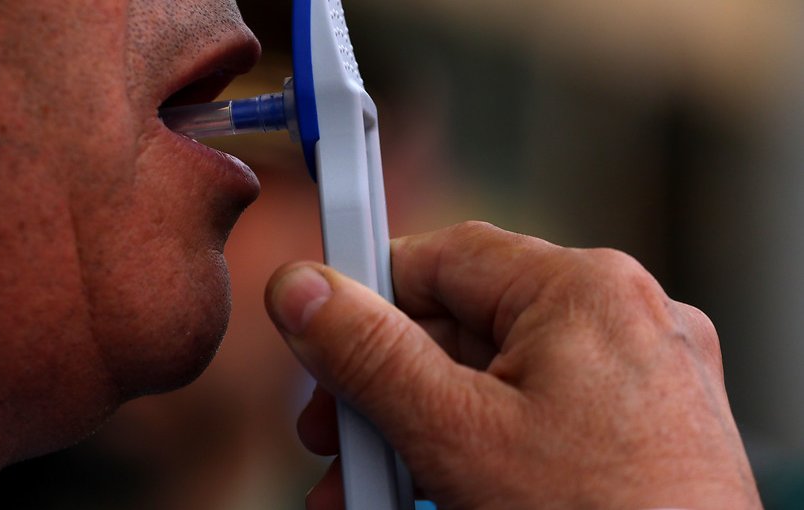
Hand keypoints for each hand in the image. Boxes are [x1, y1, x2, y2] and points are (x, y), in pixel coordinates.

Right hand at [265, 222, 759, 508]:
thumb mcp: (458, 435)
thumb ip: (368, 354)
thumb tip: (303, 290)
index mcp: (585, 290)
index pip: (442, 256)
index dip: (368, 292)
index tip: (316, 323)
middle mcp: (621, 318)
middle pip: (461, 325)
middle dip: (385, 385)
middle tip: (335, 432)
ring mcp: (636, 376)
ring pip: (493, 377)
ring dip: (421, 425)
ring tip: (371, 486)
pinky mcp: (639, 426)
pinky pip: (536, 413)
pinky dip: (478, 444)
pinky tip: (434, 489)